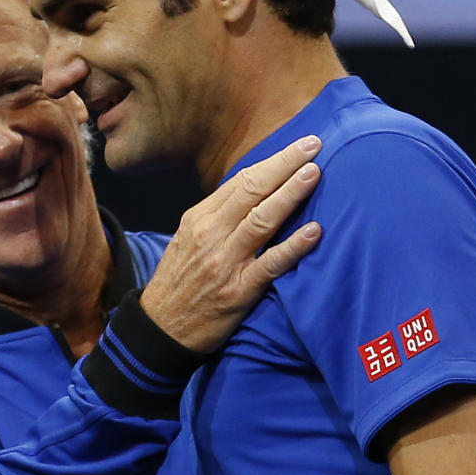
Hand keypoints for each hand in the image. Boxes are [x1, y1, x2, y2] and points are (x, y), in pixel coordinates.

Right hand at [140, 135, 321, 352]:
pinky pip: (270, 264)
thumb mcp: (187, 240)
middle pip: (252, 191)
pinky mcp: (238, 291)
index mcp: (199, 219)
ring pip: (262, 220)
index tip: (299, 146)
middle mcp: (211, 235)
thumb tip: (254, 194)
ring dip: (290, 194)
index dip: (272, 161)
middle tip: (313, 145)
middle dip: (285, 165)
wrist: (161, 329)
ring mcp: (225, 262)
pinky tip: (314, 232)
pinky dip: (293, 246)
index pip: (240, 182)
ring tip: (314, 174)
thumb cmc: (180, 282)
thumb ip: (218, 218)